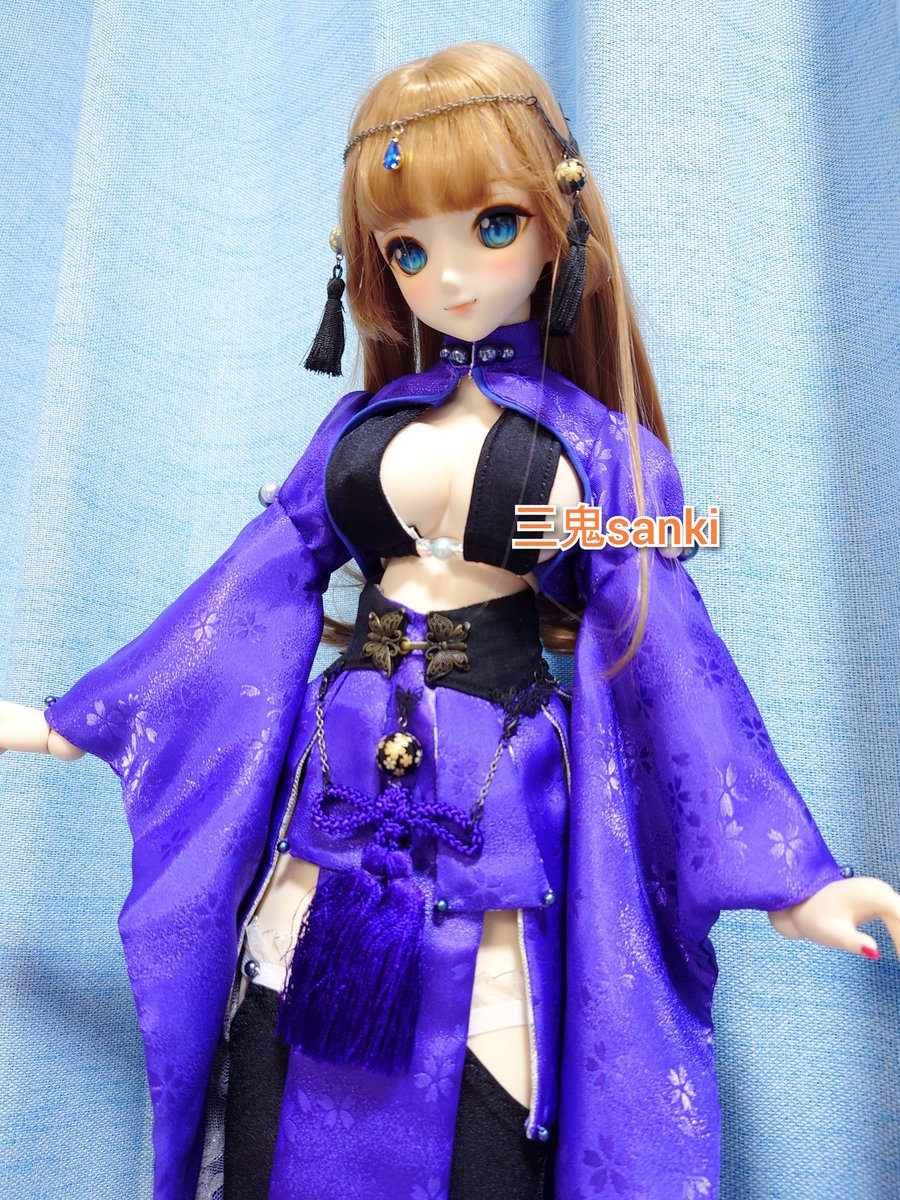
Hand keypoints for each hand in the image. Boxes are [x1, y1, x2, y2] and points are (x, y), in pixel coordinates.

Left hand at [767, 876, 899, 959]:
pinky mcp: (878, 901)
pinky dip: (899, 934)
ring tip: (898, 958)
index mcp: (867, 893)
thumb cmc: (815, 920)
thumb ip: (853, 942)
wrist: (802, 908)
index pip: (898, 912)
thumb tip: (874, 952)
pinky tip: (898, 952)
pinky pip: (897, 918)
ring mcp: (879, 893)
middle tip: (899, 958)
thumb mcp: (832, 935)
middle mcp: (877, 888)